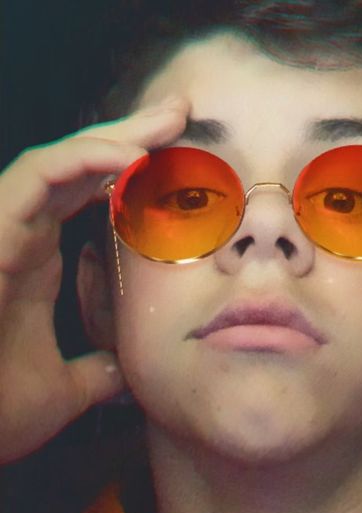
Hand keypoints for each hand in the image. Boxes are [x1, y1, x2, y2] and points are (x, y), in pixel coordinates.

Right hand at [0, 96, 188, 462]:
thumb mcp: (63, 391)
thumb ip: (95, 374)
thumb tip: (124, 375)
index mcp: (34, 259)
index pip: (86, 199)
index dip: (129, 174)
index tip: (179, 162)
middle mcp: (18, 235)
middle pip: (80, 168)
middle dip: (131, 135)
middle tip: (181, 111)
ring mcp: (0, 228)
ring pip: (60, 160)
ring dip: (115, 136)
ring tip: (167, 121)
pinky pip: (33, 178)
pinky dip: (81, 161)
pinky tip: (128, 155)